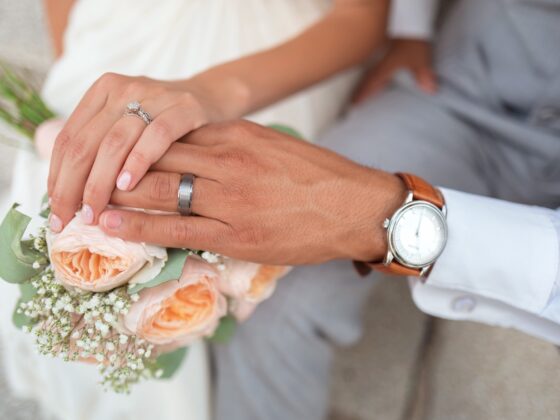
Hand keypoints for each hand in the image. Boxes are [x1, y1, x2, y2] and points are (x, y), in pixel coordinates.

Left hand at [48, 73, 216, 231]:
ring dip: (99, 183)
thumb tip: (68, 195)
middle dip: (72, 187)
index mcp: (103, 92)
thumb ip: (101, 148)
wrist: (211, 98)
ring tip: (94, 211)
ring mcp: (154, 96)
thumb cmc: (163, 123)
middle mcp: (123, 90)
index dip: (57, 178)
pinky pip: (156, 137)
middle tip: (70, 219)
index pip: (68, 139)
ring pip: (114, 143)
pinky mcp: (183, 107)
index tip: (56, 210)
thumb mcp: (128, 126)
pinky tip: (127, 186)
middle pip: (85, 144)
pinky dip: (138, 162)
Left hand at [100, 121, 406, 264]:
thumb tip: (200, 152)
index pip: (173, 135)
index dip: (137, 145)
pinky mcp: (235, 233)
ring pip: (161, 191)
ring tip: (87, 201)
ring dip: (119, 195)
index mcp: (237, 135)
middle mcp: (228, 161)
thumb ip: (235, 146)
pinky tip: (111, 225)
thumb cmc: (318, 177)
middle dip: (118, 168)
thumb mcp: (274, 145)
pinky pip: (177, 228)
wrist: (355, 207)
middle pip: (158, 158)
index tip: (114, 152)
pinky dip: (139, 226)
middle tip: (86, 175)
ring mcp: (230, 198)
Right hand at [352, 38, 436, 104]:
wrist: (409, 21)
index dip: (363, 93)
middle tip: (352, 100)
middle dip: (360, 89)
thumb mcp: (420, 59)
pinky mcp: (384, 47)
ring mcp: (380, 53)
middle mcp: (380, 60)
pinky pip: (374, 63)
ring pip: (369, 70)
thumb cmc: (412, 40)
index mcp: (386, 66)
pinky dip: (371, 71)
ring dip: (365, 81)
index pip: (372, 82)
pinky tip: (372, 73)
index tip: (354, 103)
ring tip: (359, 90)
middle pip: (367, 78)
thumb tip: (431, 90)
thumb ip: (423, 75)